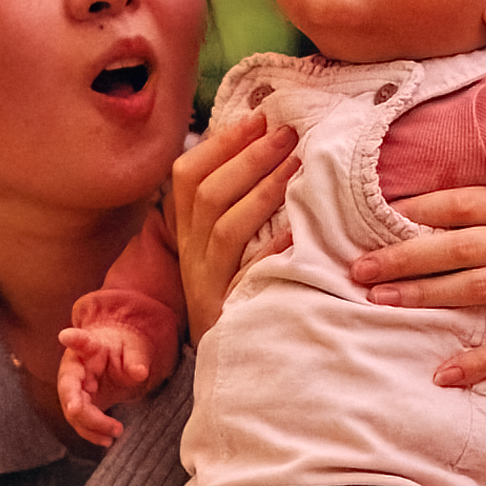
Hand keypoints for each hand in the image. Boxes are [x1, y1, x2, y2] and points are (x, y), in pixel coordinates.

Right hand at [56, 327, 154, 446]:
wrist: (117, 357)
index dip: (73, 339)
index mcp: (89, 347)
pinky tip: (108, 441)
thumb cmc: (123, 349)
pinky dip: (92, 433)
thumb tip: (140, 372)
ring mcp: (74, 388)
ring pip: (72, 410)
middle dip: (75, 404)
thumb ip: (136, 359)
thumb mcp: (135, 349)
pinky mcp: (79, 404)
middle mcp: (74, 367)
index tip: (66, 336)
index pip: (80, 341)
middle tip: (82, 412)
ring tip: (115, 433)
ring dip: (90, 425)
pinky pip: (80, 422)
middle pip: (68, 387)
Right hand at [168, 110, 298, 342]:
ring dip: (262, 191)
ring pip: (225, 228)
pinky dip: (271, 249)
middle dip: (248, 158)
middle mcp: (192, 255)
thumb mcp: (225, 250)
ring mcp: (207, 283)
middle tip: (287, 132)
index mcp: (188, 233)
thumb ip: (236, 206)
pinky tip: (296, 231)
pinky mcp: (228, 312)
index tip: (259, 117)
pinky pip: (248, 275)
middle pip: (207, 195)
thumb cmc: (237, 295)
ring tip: (297, 165)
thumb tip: (269, 148)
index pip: (188, 176)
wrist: (231, 367)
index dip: (222, 144)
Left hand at [350, 186, 485, 388]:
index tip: (369, 217)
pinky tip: (445, 376)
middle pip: (457, 243)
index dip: (415, 209)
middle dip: (403, 255)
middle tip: (357, 268)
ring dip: (427, 294)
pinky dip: (481, 360)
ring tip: (381, 303)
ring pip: (479, 284)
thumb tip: (447, 209)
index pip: (461, 202)